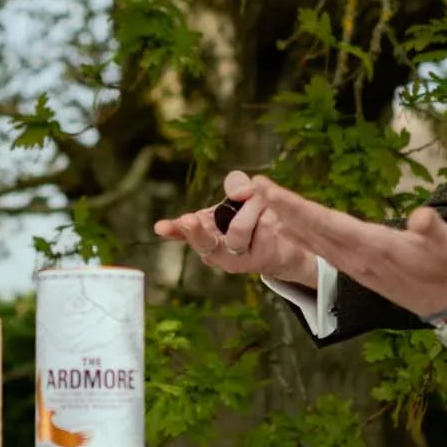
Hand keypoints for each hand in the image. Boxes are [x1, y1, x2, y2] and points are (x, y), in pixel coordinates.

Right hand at [153, 171, 317, 286]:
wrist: (286, 240)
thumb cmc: (254, 216)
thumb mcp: (241, 194)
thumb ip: (235, 185)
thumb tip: (240, 191)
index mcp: (205, 230)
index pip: (183, 231)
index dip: (173, 229)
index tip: (160, 227)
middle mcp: (216, 250)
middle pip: (203, 244)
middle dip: (195, 232)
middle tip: (188, 220)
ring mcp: (236, 259)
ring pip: (237, 234)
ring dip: (250, 210)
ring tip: (259, 199)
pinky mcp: (260, 261)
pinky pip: (263, 235)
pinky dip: (267, 218)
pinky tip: (272, 216)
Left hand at [236, 177, 446, 319]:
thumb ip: (434, 230)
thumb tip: (421, 216)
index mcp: (373, 248)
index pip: (326, 224)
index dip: (296, 208)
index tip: (270, 193)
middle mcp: (356, 258)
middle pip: (311, 230)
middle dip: (281, 208)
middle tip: (253, 186)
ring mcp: (355, 266)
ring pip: (313, 239)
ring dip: (287, 219)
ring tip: (264, 199)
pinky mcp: (358, 269)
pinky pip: (322, 248)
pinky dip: (302, 234)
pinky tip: (288, 227)